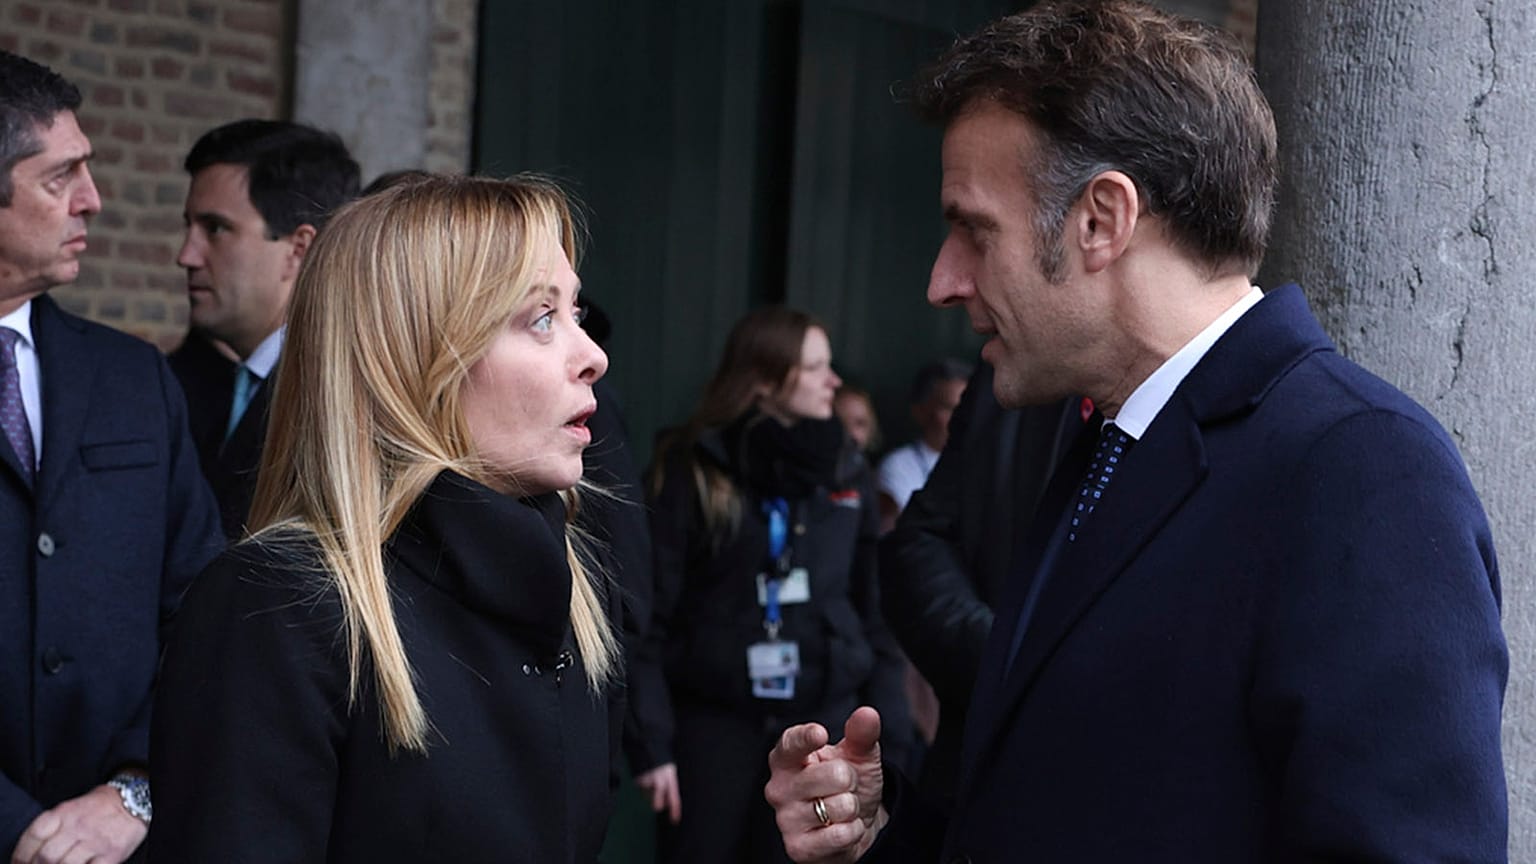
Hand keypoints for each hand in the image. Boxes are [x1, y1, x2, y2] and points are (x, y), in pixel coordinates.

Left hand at [11, 785, 145, 863]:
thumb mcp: (71, 807)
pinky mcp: (111, 853)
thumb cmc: (99, 807)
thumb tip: (31, 853)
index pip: (34, 835)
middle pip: (46, 856)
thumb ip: (52, 826)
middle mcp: (78, 826)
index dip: (21, 855)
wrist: (135, 801)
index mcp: (64, 813)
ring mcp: (95, 841)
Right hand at [635, 762, 682, 823]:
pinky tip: (645, 774)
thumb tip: (667, 803)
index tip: (675, 821)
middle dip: (657, 804)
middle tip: (657, 800)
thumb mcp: (670, 772)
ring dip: (649, 791)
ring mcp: (648, 782)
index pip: (674, 799)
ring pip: (648, 796)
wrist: (648, 746)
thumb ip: (670, 786)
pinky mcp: (638, 781)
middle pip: (657, 805)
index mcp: (670, 779)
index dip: (675, 811)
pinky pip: (642, 788)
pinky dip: (643, 784)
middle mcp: (659, 782)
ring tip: (651, 777)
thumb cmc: (662, 759)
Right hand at [765, 706, 886, 863]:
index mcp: (787, 758)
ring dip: (851, 808)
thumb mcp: (858, 755)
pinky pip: (839, 834)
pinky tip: (841, 828)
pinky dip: (852, 831)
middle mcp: (779, 787)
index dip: (806, 738)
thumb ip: (861, 734)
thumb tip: (867, 715)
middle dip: (851, 781)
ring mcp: (785, 818)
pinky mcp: (797, 847)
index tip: (820, 734)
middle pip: (835, 774)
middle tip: (843, 787)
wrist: (854, 823)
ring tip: (840, 808)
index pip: (791, 744)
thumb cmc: (848, 784)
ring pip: (840, 806)